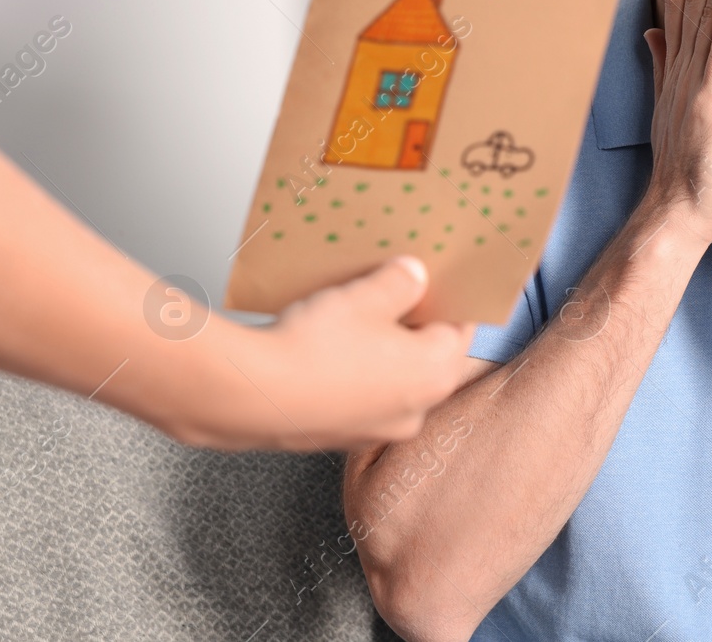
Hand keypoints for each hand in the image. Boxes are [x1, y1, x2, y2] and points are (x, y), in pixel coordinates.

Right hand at [194, 257, 476, 451]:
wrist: (250, 396)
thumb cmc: (316, 347)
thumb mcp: (367, 296)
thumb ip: (402, 281)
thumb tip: (414, 275)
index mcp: (437, 373)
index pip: (461, 328)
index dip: (448, 298)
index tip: (436, 278)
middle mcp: (416, 410)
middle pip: (428, 355)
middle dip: (411, 322)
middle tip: (392, 289)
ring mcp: (377, 429)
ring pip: (391, 377)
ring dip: (380, 349)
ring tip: (354, 315)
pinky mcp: (340, 436)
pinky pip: (360, 396)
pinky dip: (353, 373)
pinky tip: (328, 348)